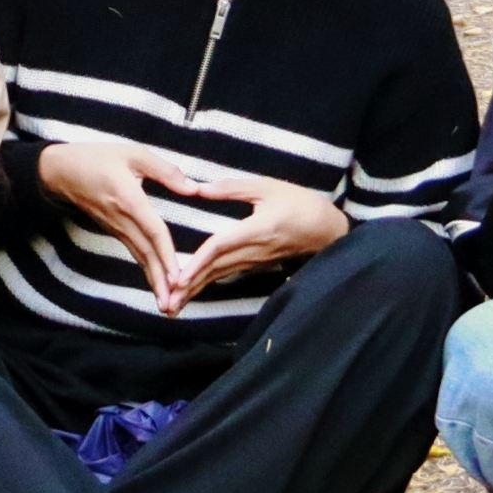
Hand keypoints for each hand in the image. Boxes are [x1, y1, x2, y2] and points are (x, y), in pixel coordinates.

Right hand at [38, 137, 195, 308]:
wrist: (60, 171)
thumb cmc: (98, 158)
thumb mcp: (134, 153)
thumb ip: (166, 171)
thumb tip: (194, 189)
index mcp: (128, 199)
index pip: (153, 231)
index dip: (166, 254)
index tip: (178, 276)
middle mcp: (121, 219)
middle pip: (146, 254)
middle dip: (160, 281)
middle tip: (174, 306)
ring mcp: (116, 227)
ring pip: (139, 257)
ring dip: (154, 282)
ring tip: (168, 305)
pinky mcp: (113, 230)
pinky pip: (134, 252)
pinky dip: (147, 270)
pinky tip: (157, 284)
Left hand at [170, 173, 351, 303]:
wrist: (327, 229)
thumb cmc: (299, 203)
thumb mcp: (266, 187)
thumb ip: (231, 188)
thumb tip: (197, 188)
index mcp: (256, 230)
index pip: (220, 247)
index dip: (197, 262)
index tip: (178, 277)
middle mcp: (253, 250)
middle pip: (215, 269)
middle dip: (189, 286)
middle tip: (165, 303)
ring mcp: (254, 260)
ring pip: (219, 276)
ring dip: (195, 290)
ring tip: (172, 305)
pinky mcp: (255, 264)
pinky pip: (226, 274)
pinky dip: (207, 283)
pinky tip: (191, 291)